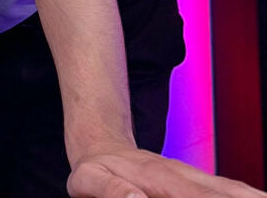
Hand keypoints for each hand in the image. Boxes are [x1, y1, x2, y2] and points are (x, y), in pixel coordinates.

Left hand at [68, 147, 264, 196]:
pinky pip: (234, 191)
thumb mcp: (90, 179)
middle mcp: (189, 178)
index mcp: (162, 180)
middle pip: (232, 194)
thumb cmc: (96, 169)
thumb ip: (111, 190)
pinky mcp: (203, 185)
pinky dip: (250, 196)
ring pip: (238, 191)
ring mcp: (199, 180)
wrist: (102, 147)